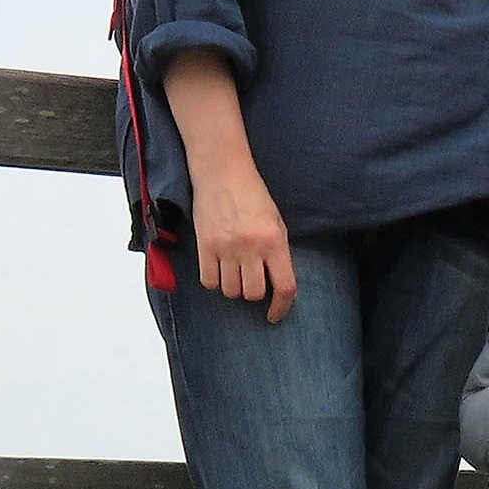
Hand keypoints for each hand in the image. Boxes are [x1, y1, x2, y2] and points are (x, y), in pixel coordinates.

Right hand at [194, 169, 297, 323]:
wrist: (223, 173)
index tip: (275, 314)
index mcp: (274, 241)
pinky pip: (208, 282)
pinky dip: (214, 282)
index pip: (284, 286)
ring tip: (234, 272)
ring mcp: (226, 247)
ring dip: (233, 288)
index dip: (282, 307)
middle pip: (253, 293)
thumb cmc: (253, 196)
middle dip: (254, 294)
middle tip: (251, 281)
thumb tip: (280, 285)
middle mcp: (251, 247)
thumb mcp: (276, 222)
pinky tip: (218, 270)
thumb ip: (279, 253)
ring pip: (230, 291)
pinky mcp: (205, 246)